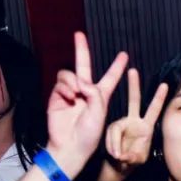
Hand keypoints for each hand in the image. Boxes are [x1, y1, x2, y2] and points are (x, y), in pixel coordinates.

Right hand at [46, 32, 127, 176]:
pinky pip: (61, 83)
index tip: (124, 54)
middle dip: (81, 50)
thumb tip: (81, 81)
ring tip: (76, 94)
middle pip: (83, 66)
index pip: (110, 77)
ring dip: (73, 80)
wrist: (70, 146)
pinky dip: (65, 87)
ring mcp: (70, 93)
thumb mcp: (99, 113)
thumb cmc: (89, 134)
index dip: (117, 66)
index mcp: (100, 96)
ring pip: (69, 74)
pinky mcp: (57, 97)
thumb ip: (94, 94)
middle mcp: (85, 92)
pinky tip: (70, 97)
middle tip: (79, 34)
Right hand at [105, 68, 168, 172]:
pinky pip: (110, 136)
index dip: (159, 98)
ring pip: (116, 128)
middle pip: (134, 100)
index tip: (165, 85)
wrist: (120, 164)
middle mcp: (134, 121)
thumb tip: (123, 155)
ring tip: (118, 156)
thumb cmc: (133, 161)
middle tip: (133, 70)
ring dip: (115, 144)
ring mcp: (122, 124)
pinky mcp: (112, 129)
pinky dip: (112, 146)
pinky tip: (115, 154)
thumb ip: (133, 157)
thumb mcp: (137, 160)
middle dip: (133, 86)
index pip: (154, 110)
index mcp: (146, 127)